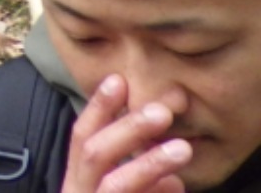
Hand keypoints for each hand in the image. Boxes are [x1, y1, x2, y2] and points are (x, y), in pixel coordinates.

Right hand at [61, 75, 189, 192]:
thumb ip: (142, 187)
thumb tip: (173, 179)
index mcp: (79, 182)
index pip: (81, 136)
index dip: (97, 108)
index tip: (119, 80)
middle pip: (93, 153)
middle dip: (127, 129)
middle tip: (162, 111)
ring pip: (115, 184)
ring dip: (148, 163)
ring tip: (183, 149)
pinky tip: (177, 186)